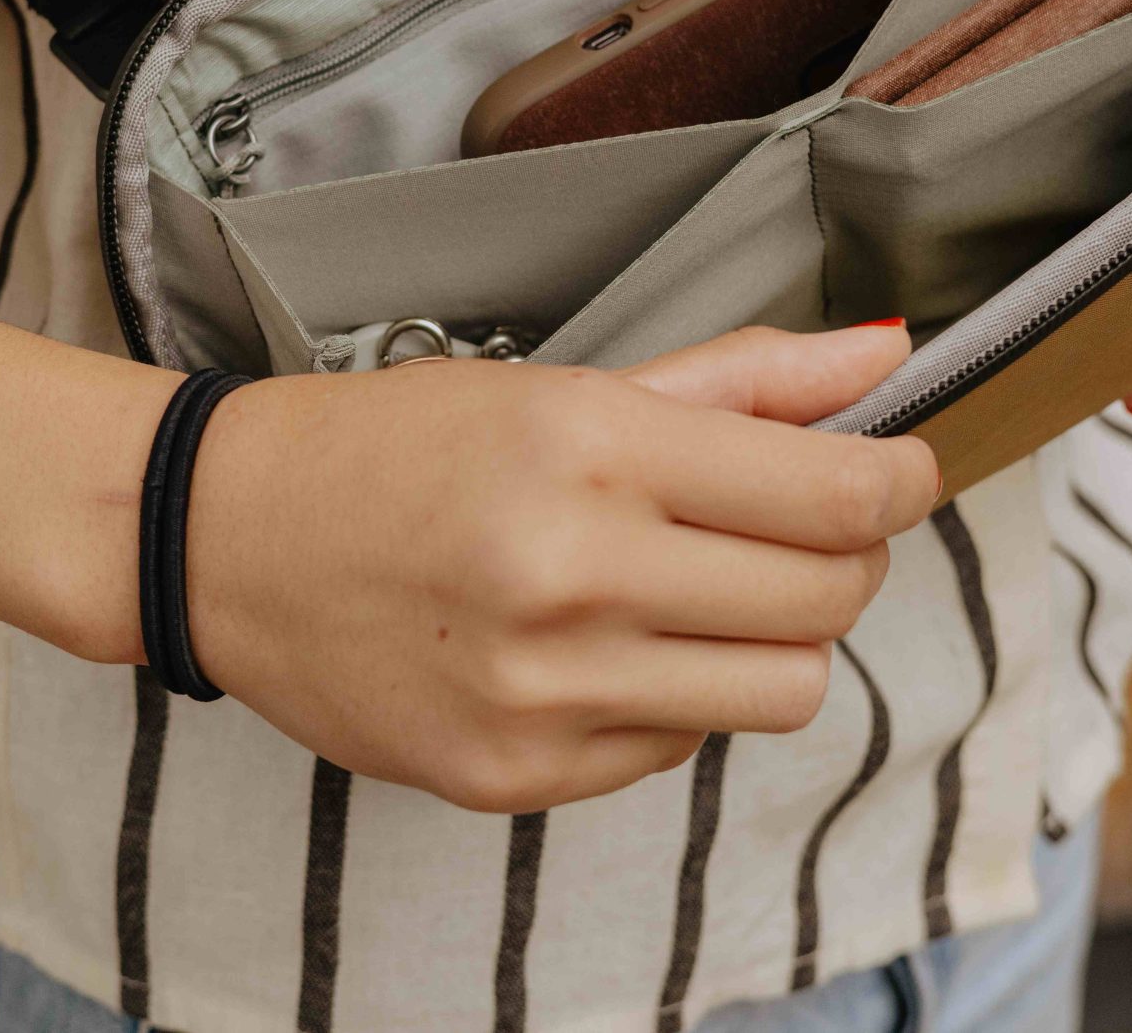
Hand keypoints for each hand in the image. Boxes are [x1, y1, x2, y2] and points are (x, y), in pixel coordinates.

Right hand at [187, 325, 937, 811]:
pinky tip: (606, 646)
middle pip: (828, 597)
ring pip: (782, 690)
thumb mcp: (561, 381)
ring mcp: (543, 689)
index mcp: (590, 447)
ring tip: (705, 592)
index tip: (905, 468)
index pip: (835, 492)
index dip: (902, 479)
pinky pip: (680, 745)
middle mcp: (572, 572)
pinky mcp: (515, 775)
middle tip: (801, 525)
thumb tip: (886, 355)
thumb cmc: (396, 446)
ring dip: (774, 638)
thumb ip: (739, 378)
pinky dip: (675, 695)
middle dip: (846, 556)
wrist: (226, 541)